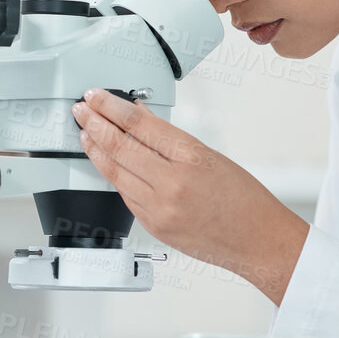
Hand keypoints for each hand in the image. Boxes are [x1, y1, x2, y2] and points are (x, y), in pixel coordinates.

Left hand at [72, 88, 309, 303]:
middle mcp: (172, 184)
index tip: (97, 96)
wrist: (258, 240)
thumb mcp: (211, 155)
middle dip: (94, 123)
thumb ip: (171, 140)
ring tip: (85, 133)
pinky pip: (125, 196)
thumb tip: (140, 119)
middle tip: (81, 109)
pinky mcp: (154, 227)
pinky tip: (105, 164)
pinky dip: (113, 176)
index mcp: (191, 158)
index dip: (111, 106)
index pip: (139, 124)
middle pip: (119, 146)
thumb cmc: (244, 198)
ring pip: (115, 173)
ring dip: (95, 150)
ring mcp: (160, 209)